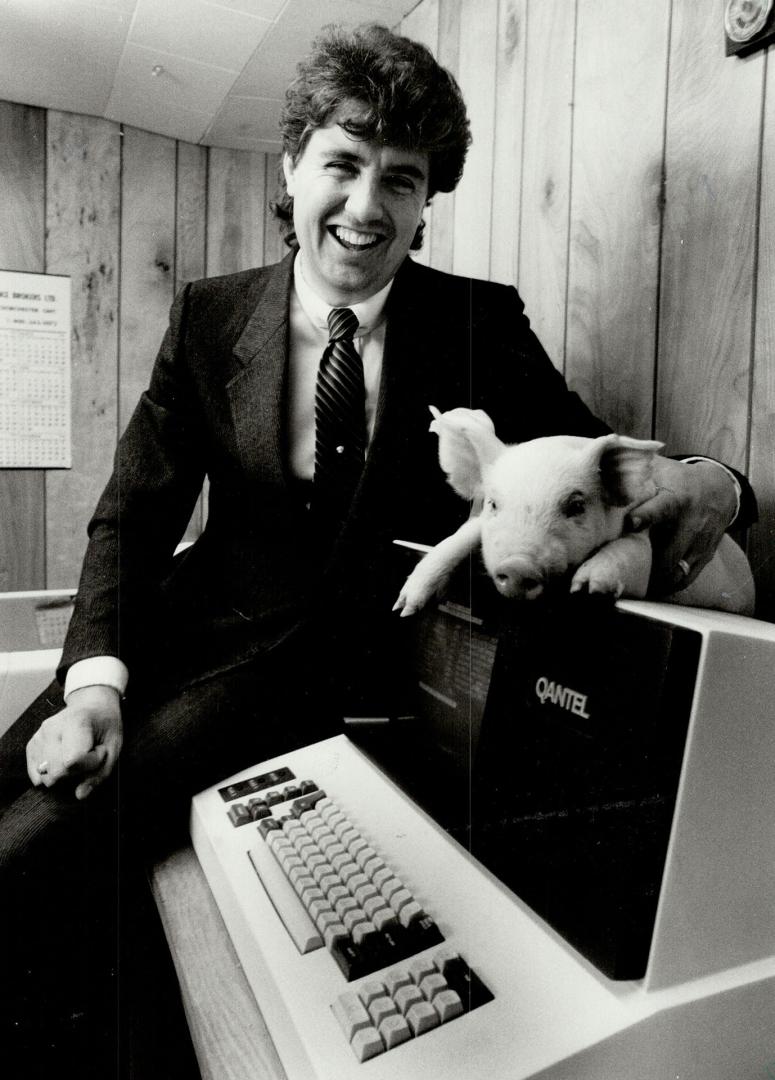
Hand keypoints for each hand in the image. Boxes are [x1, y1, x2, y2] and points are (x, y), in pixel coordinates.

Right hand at [26, 685, 122, 799]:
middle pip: (55, 772)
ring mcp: (39, 735)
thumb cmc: (106, 726)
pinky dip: (50, 772)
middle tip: (88, 754)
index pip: (71, 762)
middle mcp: (52, 728)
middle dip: (75, 772)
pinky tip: (62, 759)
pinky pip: (35, 772)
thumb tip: (79, 795)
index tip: (99, 751)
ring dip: (63, 772)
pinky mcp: (32, 742)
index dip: (89, 764)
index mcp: (76, 723)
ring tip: (76, 754)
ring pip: (44, 775)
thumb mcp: (114, 748)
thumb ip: (99, 774)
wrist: (93, 705)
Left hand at [626, 458, 736, 595]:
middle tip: (617, 575)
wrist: (718, 489)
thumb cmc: (676, 481)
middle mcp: (690, 523)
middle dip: (645, 566)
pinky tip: (651, 589)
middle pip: (668, 552)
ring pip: (676, 571)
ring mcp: (700, 542)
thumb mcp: (659, 471)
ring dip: (654, 582)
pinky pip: (686, 579)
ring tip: (632, 588)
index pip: (662, 507)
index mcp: (675, 499)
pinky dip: (667, 587)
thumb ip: (631, 473)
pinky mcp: (705, 556)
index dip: (647, 515)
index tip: (631, 522)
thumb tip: (598, 468)